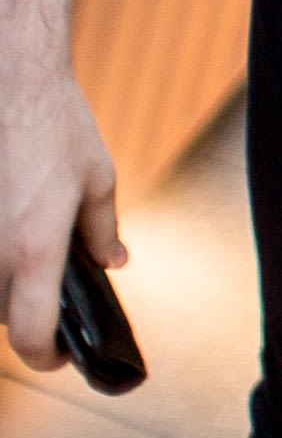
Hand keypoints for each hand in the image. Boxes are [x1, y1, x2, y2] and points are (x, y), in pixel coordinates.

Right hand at [0, 62, 120, 372]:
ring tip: (34, 254)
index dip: (46, 357)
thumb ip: (103, 231)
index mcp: (36, 248)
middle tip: (55, 298)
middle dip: (31, 315)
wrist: (11, 80)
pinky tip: (12, 226)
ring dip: (8, 286)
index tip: (60, 356)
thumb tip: (115, 262)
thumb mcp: (97, 178)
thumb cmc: (56, 125)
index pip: (30, 335)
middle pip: (6, 316)